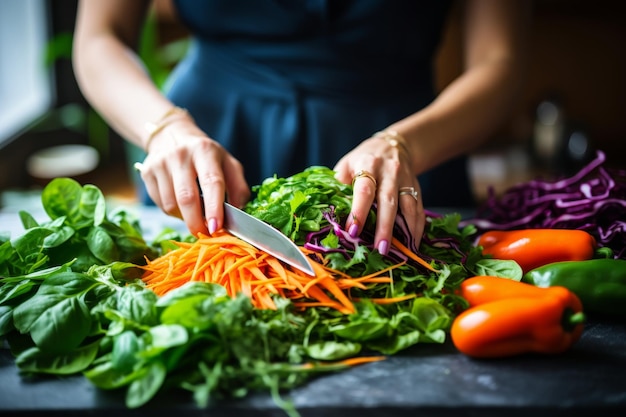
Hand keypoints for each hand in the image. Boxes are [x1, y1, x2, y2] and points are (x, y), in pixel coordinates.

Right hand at [136, 119, 249, 236]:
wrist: (172, 135)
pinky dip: (173, 212)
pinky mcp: (147, 172)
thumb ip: (238, 189)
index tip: (216, 228)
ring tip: (195, 215)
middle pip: (186, 197)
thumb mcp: (229, 165)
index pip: (211, 182)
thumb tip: (237, 216)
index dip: (214, 208)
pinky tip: (181, 205)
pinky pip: (160, 203)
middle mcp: (180, 155)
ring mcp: (160, 163)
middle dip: (196, 222)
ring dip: (185, 218)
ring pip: (170, 204)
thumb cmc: (207, 156)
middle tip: (205, 234)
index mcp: (205, 151)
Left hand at [334, 132, 424, 253]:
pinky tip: (413, 243)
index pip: (364, 189)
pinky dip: (418, 227)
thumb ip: (339, 186)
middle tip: (380, 249)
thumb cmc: (364, 159)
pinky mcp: (417, 188)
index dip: (359, 211)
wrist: (394, 146)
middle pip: (388, 200)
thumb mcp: (347, 164)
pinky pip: (419, 210)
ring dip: (405, 230)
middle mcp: (389, 171)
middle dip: (384, 226)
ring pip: (408, 206)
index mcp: (368, 164)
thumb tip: (329, 214)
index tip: (352, 231)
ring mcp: (406, 180)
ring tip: (401, 251)